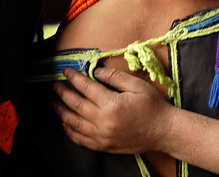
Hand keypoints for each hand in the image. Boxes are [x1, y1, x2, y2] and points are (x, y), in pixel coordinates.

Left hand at [51, 67, 174, 153]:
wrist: (165, 131)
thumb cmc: (154, 107)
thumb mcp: (137, 86)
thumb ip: (115, 77)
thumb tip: (96, 72)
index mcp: (112, 104)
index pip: (86, 88)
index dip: (75, 78)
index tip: (66, 71)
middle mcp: (104, 121)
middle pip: (76, 105)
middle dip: (63, 93)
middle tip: (55, 85)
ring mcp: (103, 136)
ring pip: (75, 123)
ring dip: (62, 112)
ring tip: (54, 104)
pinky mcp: (105, 146)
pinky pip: (82, 140)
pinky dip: (71, 132)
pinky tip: (65, 125)